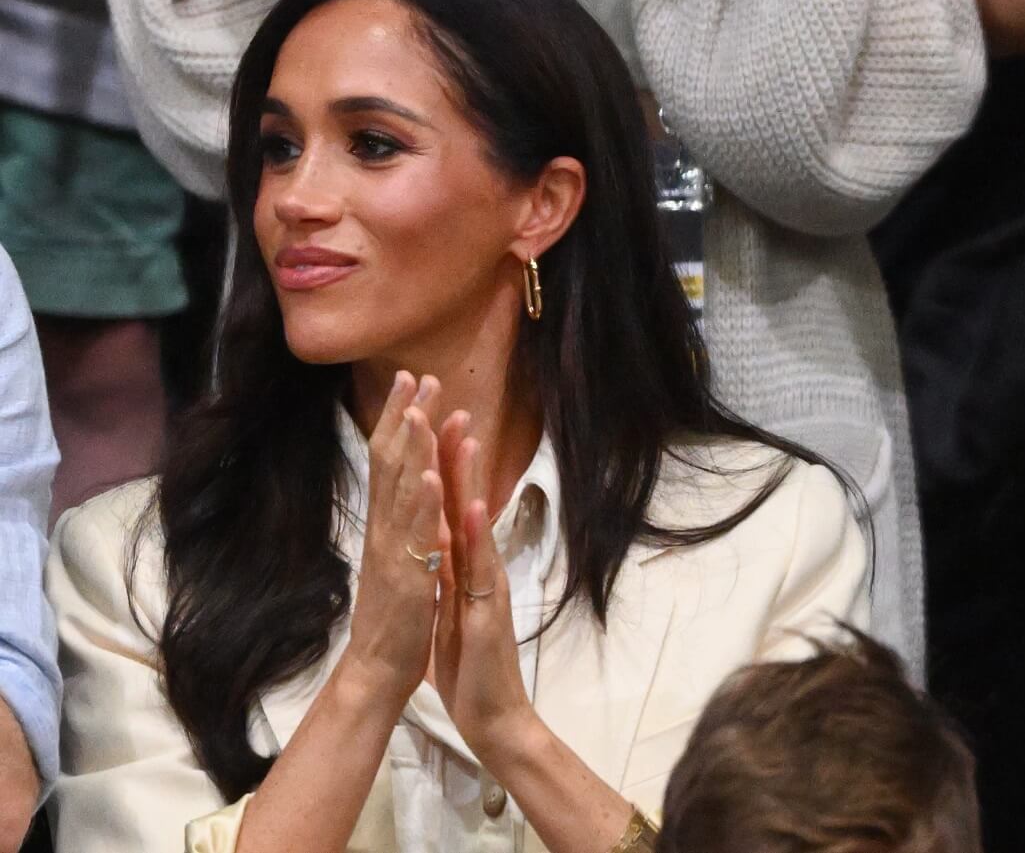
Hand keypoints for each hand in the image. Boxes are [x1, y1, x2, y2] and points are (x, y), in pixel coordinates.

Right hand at [341, 373, 446, 712]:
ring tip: (418, 408)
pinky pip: (414, 536)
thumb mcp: (400, 558)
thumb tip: (416, 486)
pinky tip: (427, 474)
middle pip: (391, 463)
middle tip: (414, 375)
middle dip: (404, 417)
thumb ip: (406, 524)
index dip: (400, 420)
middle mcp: (384, 531)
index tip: (410, 382)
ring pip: (399, 491)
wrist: (378, 670)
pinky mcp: (407, 578)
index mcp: (387, 525)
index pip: (390, 461)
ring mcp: (393, 552)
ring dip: (410, 448)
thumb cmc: (395, 616)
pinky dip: (420, 503)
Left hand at [433, 436, 539, 767]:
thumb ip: (452, 568)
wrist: (494, 715)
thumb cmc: (473, 661)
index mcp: (466, 564)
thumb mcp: (455, 604)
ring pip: (478, 525)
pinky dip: (478, 537)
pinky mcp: (487, 612)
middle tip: (453, 404)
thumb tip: (441, 537)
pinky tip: (476, 507)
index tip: (435, 418)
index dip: (444, 462)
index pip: (454, 504)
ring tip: (464, 436)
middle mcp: (481, 566)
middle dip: (458, 452)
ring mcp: (487, 586)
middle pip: (468, 501)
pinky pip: (481, 571)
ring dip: (470, 480)